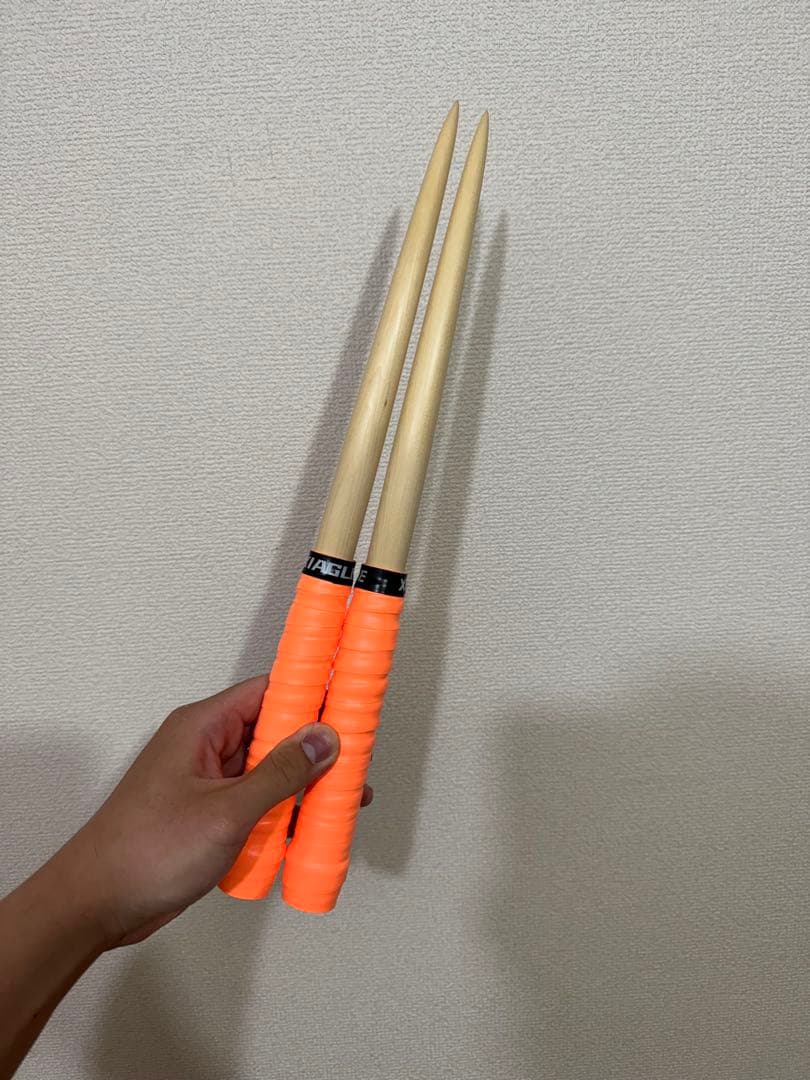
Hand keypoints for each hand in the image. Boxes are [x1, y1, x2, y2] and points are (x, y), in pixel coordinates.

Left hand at [57, 676, 370, 946]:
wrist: (96, 905)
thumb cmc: (148, 851)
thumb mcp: (227, 811)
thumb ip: (280, 773)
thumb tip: (323, 738)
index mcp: (202, 727)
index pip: (266, 692)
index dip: (310, 695)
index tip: (350, 705)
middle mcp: (204, 747)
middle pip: (272, 732)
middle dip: (315, 748)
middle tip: (357, 763)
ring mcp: (205, 783)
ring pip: (267, 771)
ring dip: (302, 785)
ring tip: (346, 801)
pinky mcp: (206, 814)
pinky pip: (254, 802)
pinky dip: (282, 812)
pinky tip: (311, 831)